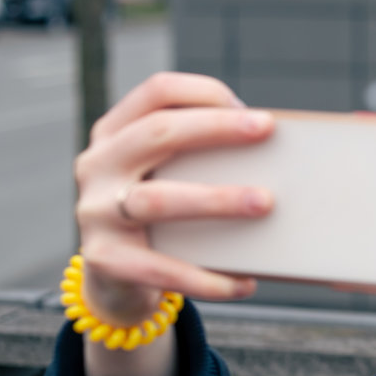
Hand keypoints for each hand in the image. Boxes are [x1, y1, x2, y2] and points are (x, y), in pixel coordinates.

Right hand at [73, 71, 273, 324]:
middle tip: (265, 129)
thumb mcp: (166, 178)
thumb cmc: (161, 220)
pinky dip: (208, 278)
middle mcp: (98, 166)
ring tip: (265, 203)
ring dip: (216, 199)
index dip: (203, 92)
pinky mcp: (105, 260)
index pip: (156, 93)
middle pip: (156, 133)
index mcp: (115, 135)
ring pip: (157, 200)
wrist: (114, 283)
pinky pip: (161, 269)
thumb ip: (200, 158)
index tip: (249, 109)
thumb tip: (279, 153)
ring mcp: (96, 212)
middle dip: (215, 128)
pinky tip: (245, 283)